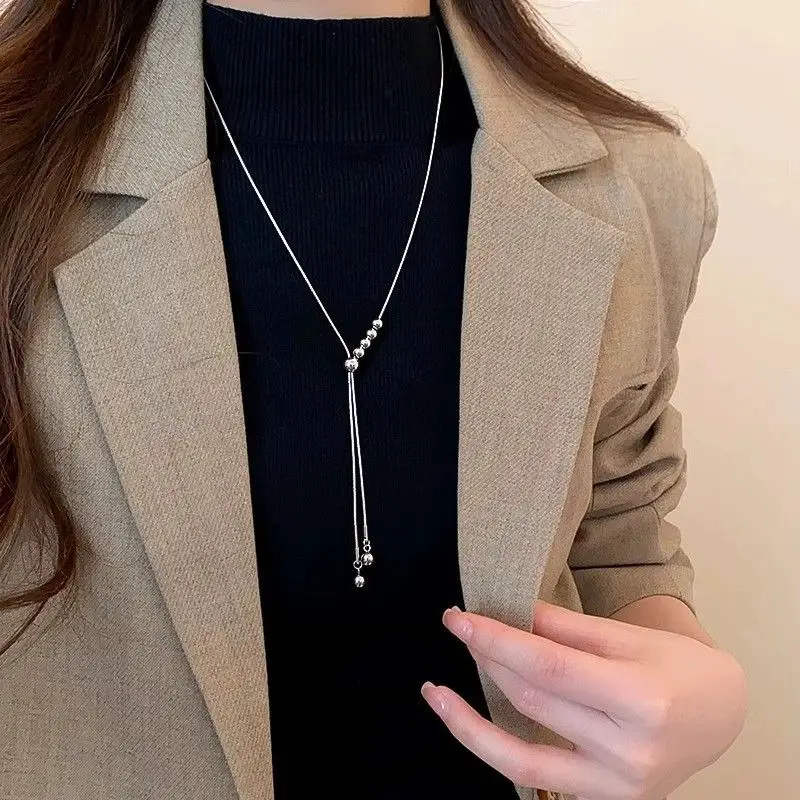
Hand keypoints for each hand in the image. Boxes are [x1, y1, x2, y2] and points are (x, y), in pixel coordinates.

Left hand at [421, 602, 746, 799]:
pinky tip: (469, 725)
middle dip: (487, 661)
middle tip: (458, 629)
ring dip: (470, 721)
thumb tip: (510, 612)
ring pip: (522, 755)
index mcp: (642, 700)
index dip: (496, 640)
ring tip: (436, 692)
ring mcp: (616, 789)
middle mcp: (629, 753)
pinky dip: (497, 751)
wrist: (718, 717)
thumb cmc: (677, 666)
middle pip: (533, 703)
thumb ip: (566, 628)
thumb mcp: (627, 636)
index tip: (458, 618)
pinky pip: (536, 778)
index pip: (548, 667)